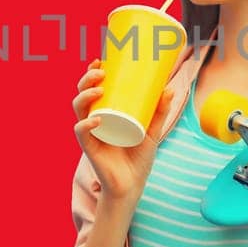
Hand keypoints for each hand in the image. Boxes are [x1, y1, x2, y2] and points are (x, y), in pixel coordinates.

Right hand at [71, 58, 175, 201]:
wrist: (132, 186)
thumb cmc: (138, 158)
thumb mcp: (152, 131)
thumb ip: (159, 111)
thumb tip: (169, 88)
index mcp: (104, 114)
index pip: (92, 89)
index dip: (92, 74)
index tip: (100, 60)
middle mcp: (93, 121)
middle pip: (82, 95)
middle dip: (86, 80)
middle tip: (100, 72)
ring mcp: (90, 134)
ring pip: (78, 110)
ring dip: (85, 96)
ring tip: (99, 90)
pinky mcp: (90, 148)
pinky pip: (81, 133)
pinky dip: (86, 125)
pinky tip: (95, 119)